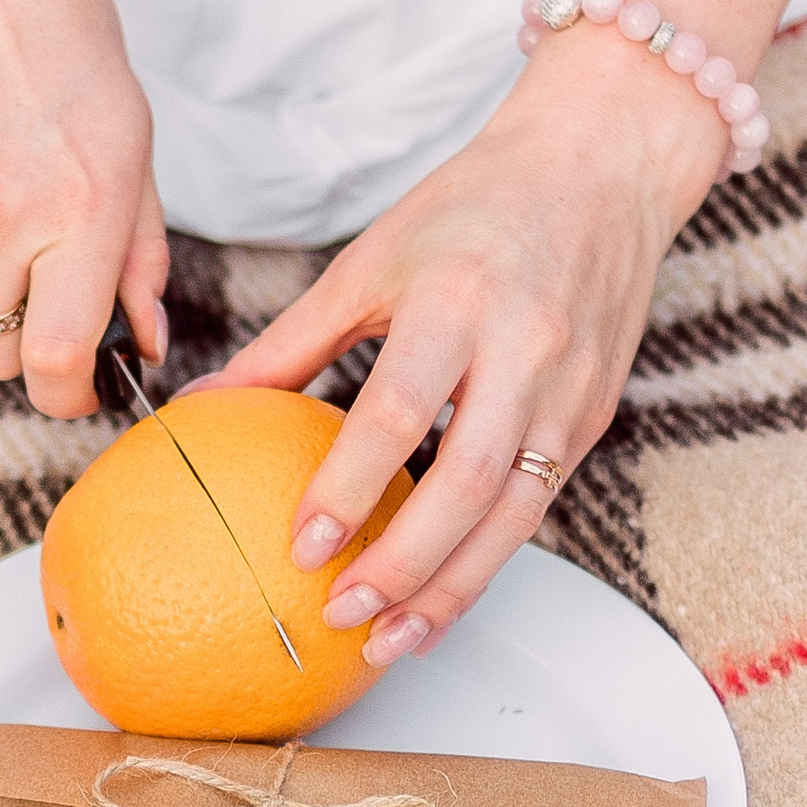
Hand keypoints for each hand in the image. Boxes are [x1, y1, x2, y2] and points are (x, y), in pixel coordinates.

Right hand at [0, 0, 167, 417]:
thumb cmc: (66, 49)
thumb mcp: (134, 153)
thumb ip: (140, 258)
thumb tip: (145, 340)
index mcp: (77, 213)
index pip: (53, 359)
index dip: (66, 396)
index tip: (82, 390)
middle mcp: (0, 219)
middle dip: (25, 353)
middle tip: (51, 309)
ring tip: (14, 205)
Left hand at [192, 4, 773, 664]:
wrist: (604, 166)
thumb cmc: (475, 208)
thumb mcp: (371, 259)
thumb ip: (290, 344)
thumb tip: (201, 410)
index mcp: (457, 298)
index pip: (400, 410)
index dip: (350, 486)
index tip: (302, 548)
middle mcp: (525, 348)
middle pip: (468, 482)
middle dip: (404, 563)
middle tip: (342, 614)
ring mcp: (570, 388)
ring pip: (515, 513)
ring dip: (452, 589)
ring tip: (391, 640)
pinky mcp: (594, 415)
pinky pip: (539, 508)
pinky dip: (487, 564)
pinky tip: (440, 604)